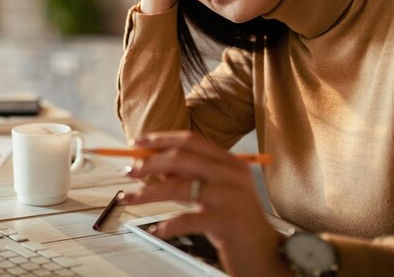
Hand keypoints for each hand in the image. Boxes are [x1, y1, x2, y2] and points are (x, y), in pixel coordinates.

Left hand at [122, 131, 292, 276]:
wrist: (265, 254)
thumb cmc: (235, 222)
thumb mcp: (212, 193)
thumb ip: (187, 178)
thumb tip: (154, 166)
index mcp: (229, 162)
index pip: (190, 140)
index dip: (160, 139)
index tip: (136, 142)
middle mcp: (232, 175)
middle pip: (181, 158)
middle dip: (149, 163)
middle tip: (129, 171)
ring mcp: (232, 197)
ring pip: (180, 187)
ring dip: (148, 193)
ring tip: (129, 198)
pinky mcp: (228, 222)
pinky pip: (189, 219)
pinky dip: (168, 225)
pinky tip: (157, 230)